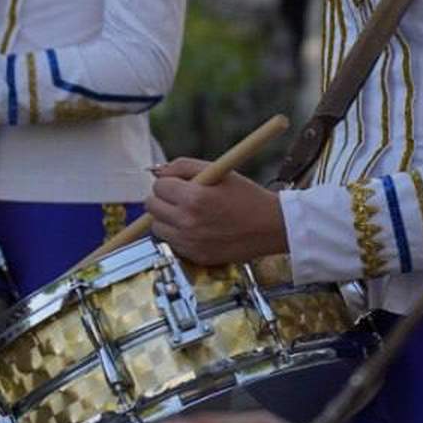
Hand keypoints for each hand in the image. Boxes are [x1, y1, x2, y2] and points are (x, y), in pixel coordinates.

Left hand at [146, 159, 288, 264]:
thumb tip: (158, 171)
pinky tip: (197, 228)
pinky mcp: (196, 257)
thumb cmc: (247, 196)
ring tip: (189, 213)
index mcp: (194, 197)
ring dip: (167, 218)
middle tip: (181, 197)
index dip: (169, 181)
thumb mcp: (218, 170)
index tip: (179, 183)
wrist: (271, 227)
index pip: (159, 186)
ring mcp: (191, 243)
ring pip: (158, 227)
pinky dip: (178, 235)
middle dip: (163, 198)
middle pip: (152, 206)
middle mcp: (188, 222)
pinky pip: (172, 243)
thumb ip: (184, 166)